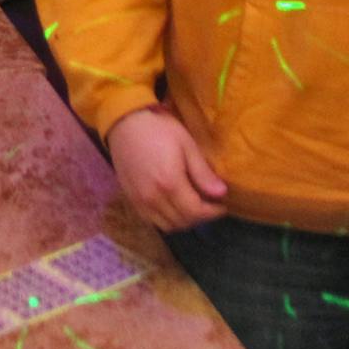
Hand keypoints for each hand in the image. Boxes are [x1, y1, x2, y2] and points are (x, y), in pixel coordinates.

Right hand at [105, 107, 227, 232]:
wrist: (125, 123)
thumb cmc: (159, 129)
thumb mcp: (186, 145)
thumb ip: (203, 172)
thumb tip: (221, 193)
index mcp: (170, 184)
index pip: (196, 212)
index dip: (213, 212)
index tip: (223, 205)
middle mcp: (154, 198)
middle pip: (183, 222)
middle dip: (201, 217)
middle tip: (210, 205)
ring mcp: (140, 202)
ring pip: (168, 226)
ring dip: (184, 221)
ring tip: (192, 206)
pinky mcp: (131, 200)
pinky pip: (152, 221)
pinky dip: (167, 219)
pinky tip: (173, 205)